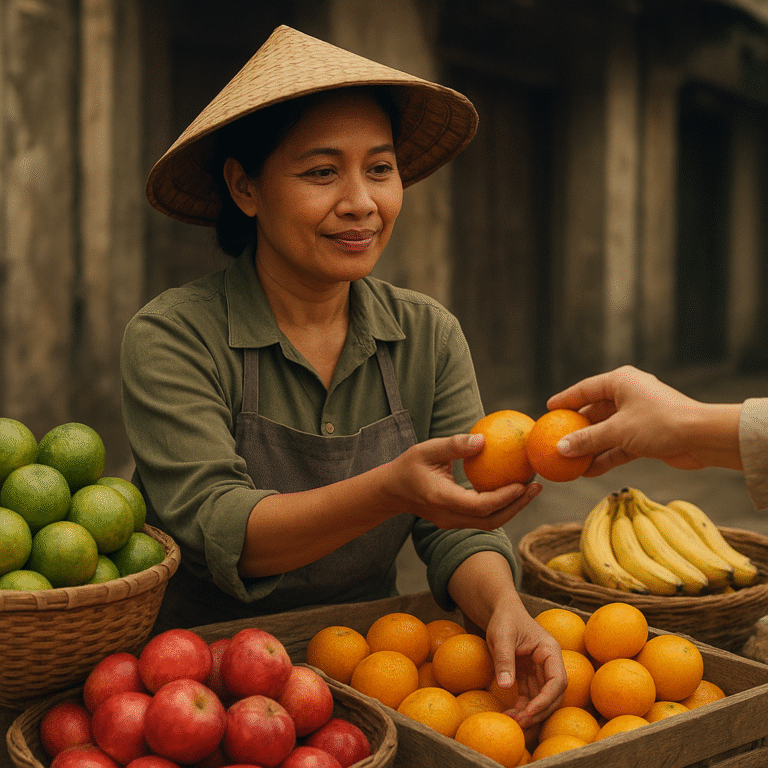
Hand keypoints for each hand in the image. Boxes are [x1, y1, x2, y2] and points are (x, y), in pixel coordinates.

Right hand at [379, 433, 541, 529]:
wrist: (391, 491)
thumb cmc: (407, 466)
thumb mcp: (426, 449)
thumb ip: (454, 445)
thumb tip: (484, 439)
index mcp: (441, 499)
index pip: (479, 506)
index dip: (504, 498)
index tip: (523, 483)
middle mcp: (449, 516)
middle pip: (490, 521)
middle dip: (517, 506)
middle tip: (537, 487)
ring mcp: (452, 523)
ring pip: (489, 523)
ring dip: (512, 508)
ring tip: (531, 489)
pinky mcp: (455, 521)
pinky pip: (483, 518)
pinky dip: (501, 507)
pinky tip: (513, 490)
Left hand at [484, 599, 566, 728]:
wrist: (501, 611)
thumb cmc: (504, 619)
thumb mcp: (501, 636)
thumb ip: (504, 659)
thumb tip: (505, 687)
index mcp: (550, 651)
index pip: (557, 680)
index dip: (546, 699)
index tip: (529, 711)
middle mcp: (550, 663)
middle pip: (553, 694)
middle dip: (539, 711)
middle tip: (520, 723)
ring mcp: (541, 670)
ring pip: (542, 698)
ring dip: (531, 713)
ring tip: (514, 722)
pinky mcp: (530, 675)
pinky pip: (530, 696)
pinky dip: (523, 707)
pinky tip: (511, 715)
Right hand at [546, 365, 729, 474]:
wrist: (701, 438)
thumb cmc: (659, 423)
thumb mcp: (617, 430)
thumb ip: (587, 439)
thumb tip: (560, 448)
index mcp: (621, 381)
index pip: (585, 389)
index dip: (565, 400)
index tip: (548, 410)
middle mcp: (629, 395)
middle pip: (595, 411)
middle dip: (577, 429)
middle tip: (556, 439)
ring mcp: (638, 415)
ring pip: (606, 431)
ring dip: (590, 447)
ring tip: (570, 461)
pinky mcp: (646, 435)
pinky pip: (619, 445)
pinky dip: (606, 456)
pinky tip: (589, 470)